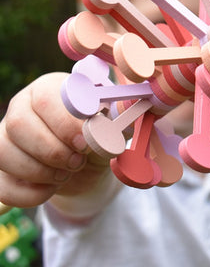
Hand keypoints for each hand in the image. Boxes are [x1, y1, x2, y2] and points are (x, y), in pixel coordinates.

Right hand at [0, 72, 109, 207]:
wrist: (89, 162)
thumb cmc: (100, 134)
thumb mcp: (113, 124)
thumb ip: (118, 115)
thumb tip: (125, 107)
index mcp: (51, 89)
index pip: (46, 99)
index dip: (65, 124)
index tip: (85, 144)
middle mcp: (23, 107)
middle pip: (18, 125)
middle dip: (52, 150)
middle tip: (78, 161)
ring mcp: (7, 136)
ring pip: (4, 152)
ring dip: (40, 171)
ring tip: (68, 172)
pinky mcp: (2, 167)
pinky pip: (0, 184)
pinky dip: (29, 194)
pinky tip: (53, 188)